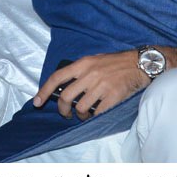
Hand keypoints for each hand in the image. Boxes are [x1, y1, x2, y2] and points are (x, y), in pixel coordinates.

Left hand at [33, 51, 149, 120]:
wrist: (140, 63)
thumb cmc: (116, 63)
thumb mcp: (95, 60)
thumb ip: (81, 71)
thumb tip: (65, 87)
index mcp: (83, 63)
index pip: (57, 77)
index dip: (44, 91)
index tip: (37, 102)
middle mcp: (90, 74)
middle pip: (66, 97)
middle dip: (63, 110)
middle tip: (67, 114)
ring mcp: (102, 85)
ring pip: (80, 108)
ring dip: (80, 115)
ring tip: (85, 114)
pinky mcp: (113, 96)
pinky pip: (97, 113)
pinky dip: (94, 117)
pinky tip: (97, 114)